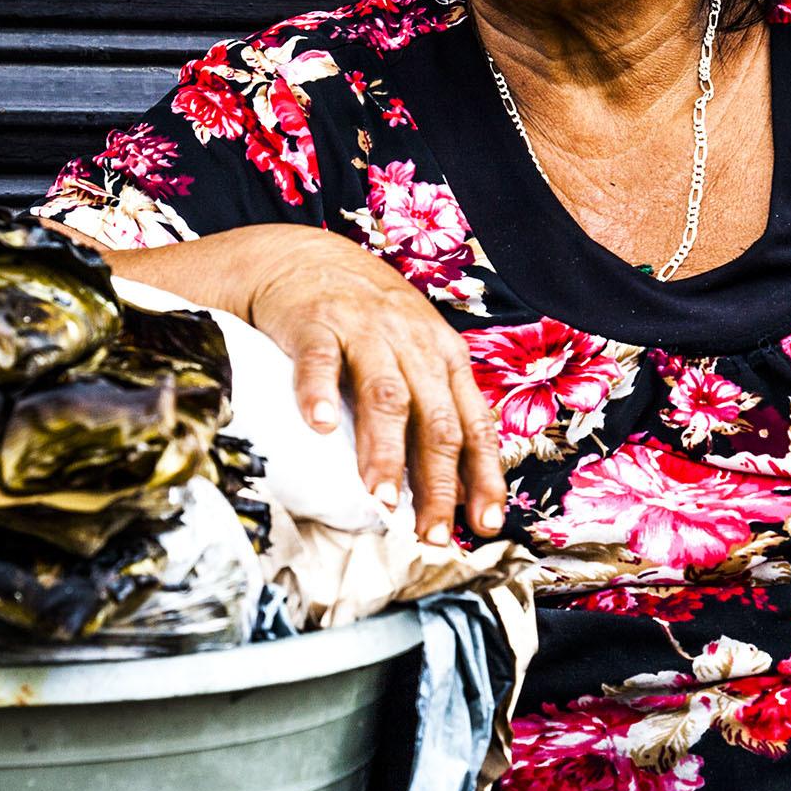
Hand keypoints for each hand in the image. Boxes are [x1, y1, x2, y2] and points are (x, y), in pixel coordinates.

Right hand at [241, 226, 506, 543]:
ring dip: (385, 451)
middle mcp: (413, 345)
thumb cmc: (365, 320)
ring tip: (381, 498)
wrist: (306, 258)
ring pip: (385, 396)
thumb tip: (455, 491)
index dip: (483, 477)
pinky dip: (318, 393)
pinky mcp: (316, 322)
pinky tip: (317, 426)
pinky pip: (320, 361)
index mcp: (444, 359)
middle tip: (429, 532)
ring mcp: (365, 331)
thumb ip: (434, 412)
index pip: (474, 425)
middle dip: (436, 482)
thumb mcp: (414, 356)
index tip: (483, 525)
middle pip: (435, 420)